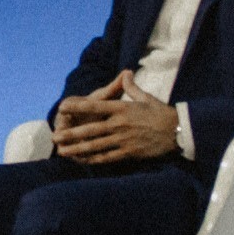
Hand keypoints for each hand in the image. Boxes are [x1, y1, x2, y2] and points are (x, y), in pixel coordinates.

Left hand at [51, 69, 178, 164]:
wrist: (178, 130)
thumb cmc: (161, 113)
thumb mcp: (145, 97)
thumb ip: (131, 87)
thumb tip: (126, 73)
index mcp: (122, 108)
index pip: (95, 106)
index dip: (78, 107)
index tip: (62, 107)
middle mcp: (120, 124)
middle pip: (91, 129)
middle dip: (71, 134)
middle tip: (55, 137)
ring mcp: (124, 139)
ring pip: (96, 145)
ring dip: (77, 149)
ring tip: (63, 151)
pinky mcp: (129, 152)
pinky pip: (108, 157)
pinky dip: (93, 159)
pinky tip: (83, 160)